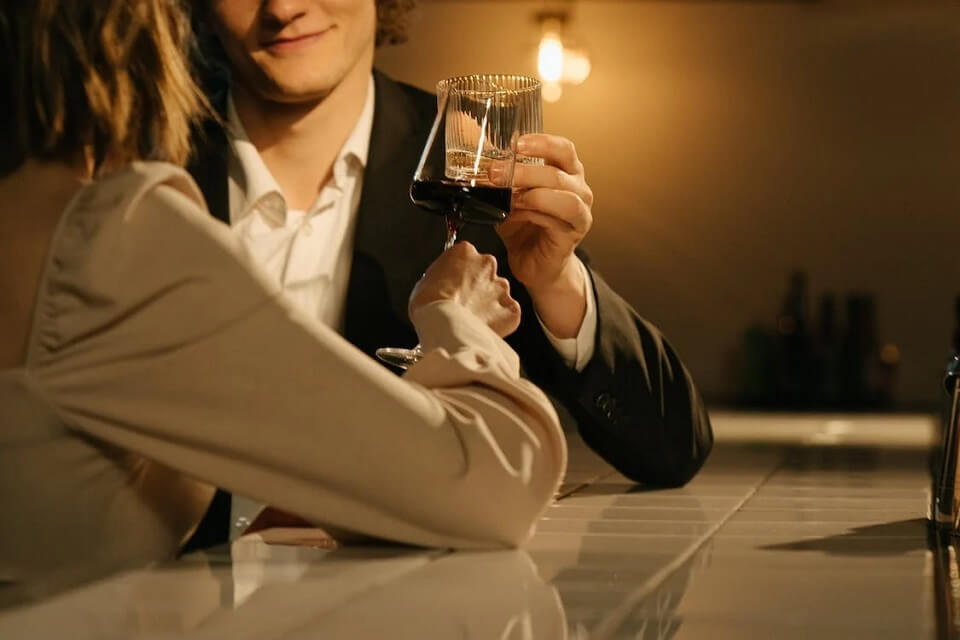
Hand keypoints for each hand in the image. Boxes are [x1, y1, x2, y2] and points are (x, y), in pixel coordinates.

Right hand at [409, 242, 520, 337]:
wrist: (443, 325)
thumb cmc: (429, 304)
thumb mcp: (425, 280)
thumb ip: (442, 275)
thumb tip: (445, 284)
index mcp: (465, 252)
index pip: (466, 258)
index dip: (460, 274)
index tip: (454, 286)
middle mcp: (487, 264)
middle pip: (485, 275)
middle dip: (478, 288)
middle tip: (464, 304)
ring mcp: (501, 287)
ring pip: (498, 294)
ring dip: (489, 305)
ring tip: (472, 319)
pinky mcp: (510, 308)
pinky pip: (508, 314)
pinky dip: (500, 322)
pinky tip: (484, 328)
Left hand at [497, 134, 593, 337]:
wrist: (533, 264)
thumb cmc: (523, 227)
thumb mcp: (506, 196)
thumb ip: (498, 177)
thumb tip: (473, 152)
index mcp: (564, 172)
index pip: (562, 148)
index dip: (541, 143)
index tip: (516, 143)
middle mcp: (578, 188)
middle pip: (556, 171)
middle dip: (522, 171)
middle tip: (494, 173)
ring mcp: (580, 209)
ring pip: (563, 192)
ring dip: (531, 192)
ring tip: (508, 198)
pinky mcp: (575, 230)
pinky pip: (562, 215)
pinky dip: (537, 211)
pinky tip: (519, 213)